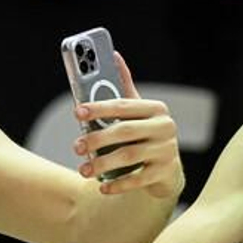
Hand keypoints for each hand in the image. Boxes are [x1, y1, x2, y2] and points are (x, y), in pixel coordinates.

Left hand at [74, 53, 183, 198]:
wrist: (167, 170)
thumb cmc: (144, 135)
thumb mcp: (137, 112)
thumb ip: (124, 89)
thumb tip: (113, 55)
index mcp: (155, 109)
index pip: (124, 105)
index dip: (99, 107)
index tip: (77, 111)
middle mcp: (165, 127)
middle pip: (124, 131)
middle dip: (96, 139)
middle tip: (75, 147)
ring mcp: (167, 150)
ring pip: (129, 156)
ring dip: (102, 163)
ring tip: (83, 170)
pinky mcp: (165, 173)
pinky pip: (137, 179)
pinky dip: (117, 184)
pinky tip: (102, 187)